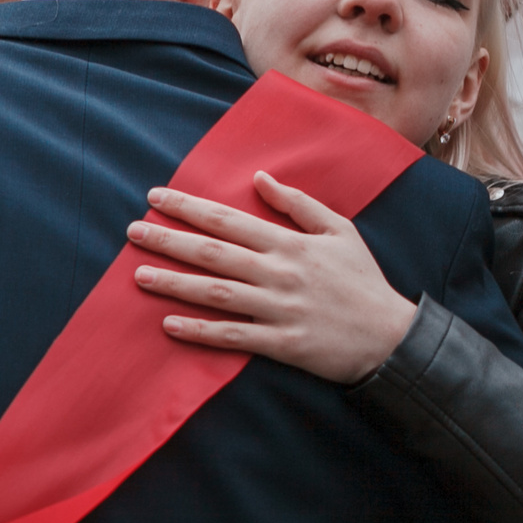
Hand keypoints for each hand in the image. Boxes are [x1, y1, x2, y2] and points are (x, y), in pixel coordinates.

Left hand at [126, 171, 418, 383]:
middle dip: (169, 240)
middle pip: (214, 253)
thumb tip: (260, 179)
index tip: (156, 196)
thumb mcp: (340, 230)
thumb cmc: (362, 280)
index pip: (229, 220)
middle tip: (132, 232)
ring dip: (175, 283)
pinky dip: (200, 331)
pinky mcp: (281, 343)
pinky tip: (169, 324)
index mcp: (290, 243)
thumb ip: (298, 203)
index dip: (189, 207)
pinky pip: (233, 336)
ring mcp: (279, 309)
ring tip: (138, 275)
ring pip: (217, 293)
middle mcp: (280, 273)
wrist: (389, 336)